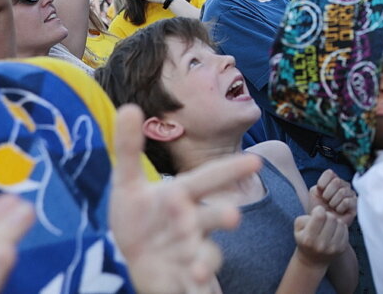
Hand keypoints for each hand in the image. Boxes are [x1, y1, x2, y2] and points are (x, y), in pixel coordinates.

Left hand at [110, 105, 261, 293]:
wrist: (135, 259)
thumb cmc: (139, 219)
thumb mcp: (126, 185)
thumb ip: (129, 148)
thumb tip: (129, 106)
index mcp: (180, 196)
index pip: (206, 179)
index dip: (230, 171)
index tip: (256, 162)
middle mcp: (190, 224)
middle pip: (211, 218)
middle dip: (221, 217)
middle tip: (232, 216)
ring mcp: (188, 254)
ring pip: (205, 255)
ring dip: (206, 261)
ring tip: (198, 269)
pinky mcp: (181, 281)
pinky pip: (191, 286)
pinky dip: (193, 288)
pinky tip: (190, 287)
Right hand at [293, 207, 349, 266]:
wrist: (312, 261)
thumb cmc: (305, 240)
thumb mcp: (298, 229)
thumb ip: (305, 218)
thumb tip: (320, 213)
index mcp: (309, 239)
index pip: (320, 216)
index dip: (318, 210)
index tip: (316, 213)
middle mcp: (321, 245)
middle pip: (331, 218)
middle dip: (327, 215)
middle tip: (323, 219)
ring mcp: (333, 248)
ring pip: (340, 223)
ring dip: (335, 221)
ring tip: (329, 225)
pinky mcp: (341, 249)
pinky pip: (345, 230)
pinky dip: (340, 227)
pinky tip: (334, 231)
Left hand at [310, 169, 356, 226]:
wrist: (324, 224)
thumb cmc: (319, 209)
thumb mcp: (314, 194)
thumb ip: (318, 185)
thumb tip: (323, 185)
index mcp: (333, 180)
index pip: (330, 173)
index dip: (322, 183)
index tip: (320, 192)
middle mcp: (344, 185)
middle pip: (336, 181)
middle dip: (327, 194)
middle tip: (327, 202)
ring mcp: (350, 194)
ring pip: (342, 192)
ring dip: (333, 202)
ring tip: (332, 207)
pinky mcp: (355, 204)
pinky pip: (346, 201)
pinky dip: (339, 208)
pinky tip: (338, 211)